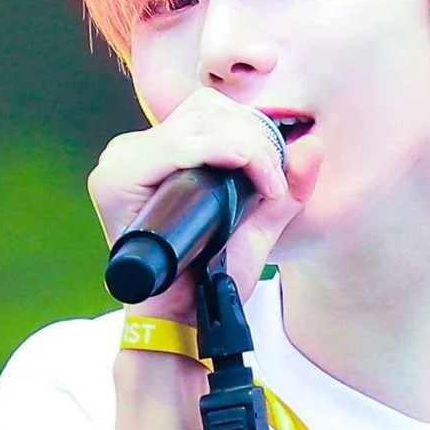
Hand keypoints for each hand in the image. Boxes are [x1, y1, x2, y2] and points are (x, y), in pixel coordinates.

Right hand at [88, 86, 323, 320]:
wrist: (187, 319)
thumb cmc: (213, 276)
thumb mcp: (258, 227)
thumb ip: (286, 189)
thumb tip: (313, 145)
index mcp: (161, 154)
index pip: (209, 111)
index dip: (251, 131)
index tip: (275, 178)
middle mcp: (135, 151)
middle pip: (206, 109)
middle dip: (255, 139)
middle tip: (274, 185)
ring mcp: (121, 163)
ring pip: (198, 122)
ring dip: (247, 147)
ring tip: (265, 189)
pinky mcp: (116, 180)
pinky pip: (177, 146)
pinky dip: (221, 150)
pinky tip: (247, 170)